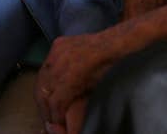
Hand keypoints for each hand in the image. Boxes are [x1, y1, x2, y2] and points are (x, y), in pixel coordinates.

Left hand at [36, 1, 166, 127]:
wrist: (125, 43)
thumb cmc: (111, 52)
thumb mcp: (85, 57)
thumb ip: (72, 69)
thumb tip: (65, 90)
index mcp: (58, 47)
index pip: (42, 77)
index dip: (44, 96)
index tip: (48, 111)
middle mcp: (56, 54)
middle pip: (41, 86)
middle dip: (44, 106)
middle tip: (50, 121)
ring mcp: (62, 63)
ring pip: (46, 95)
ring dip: (50, 113)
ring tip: (55, 124)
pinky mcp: (71, 75)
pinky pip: (58, 101)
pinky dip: (58, 114)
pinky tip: (61, 122)